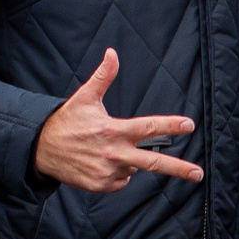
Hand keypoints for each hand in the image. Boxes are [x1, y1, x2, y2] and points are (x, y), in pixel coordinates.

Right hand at [32, 49, 201, 192]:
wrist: (41, 149)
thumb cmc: (66, 121)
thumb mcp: (84, 97)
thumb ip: (103, 76)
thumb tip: (112, 53)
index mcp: (113, 130)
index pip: (149, 127)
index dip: (171, 126)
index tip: (189, 125)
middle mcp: (114, 153)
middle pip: (153, 162)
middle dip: (179, 168)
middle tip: (198, 173)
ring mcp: (108, 172)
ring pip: (133, 169)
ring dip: (128, 161)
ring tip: (104, 151)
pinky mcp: (101, 185)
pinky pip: (121, 181)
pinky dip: (117, 174)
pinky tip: (100, 163)